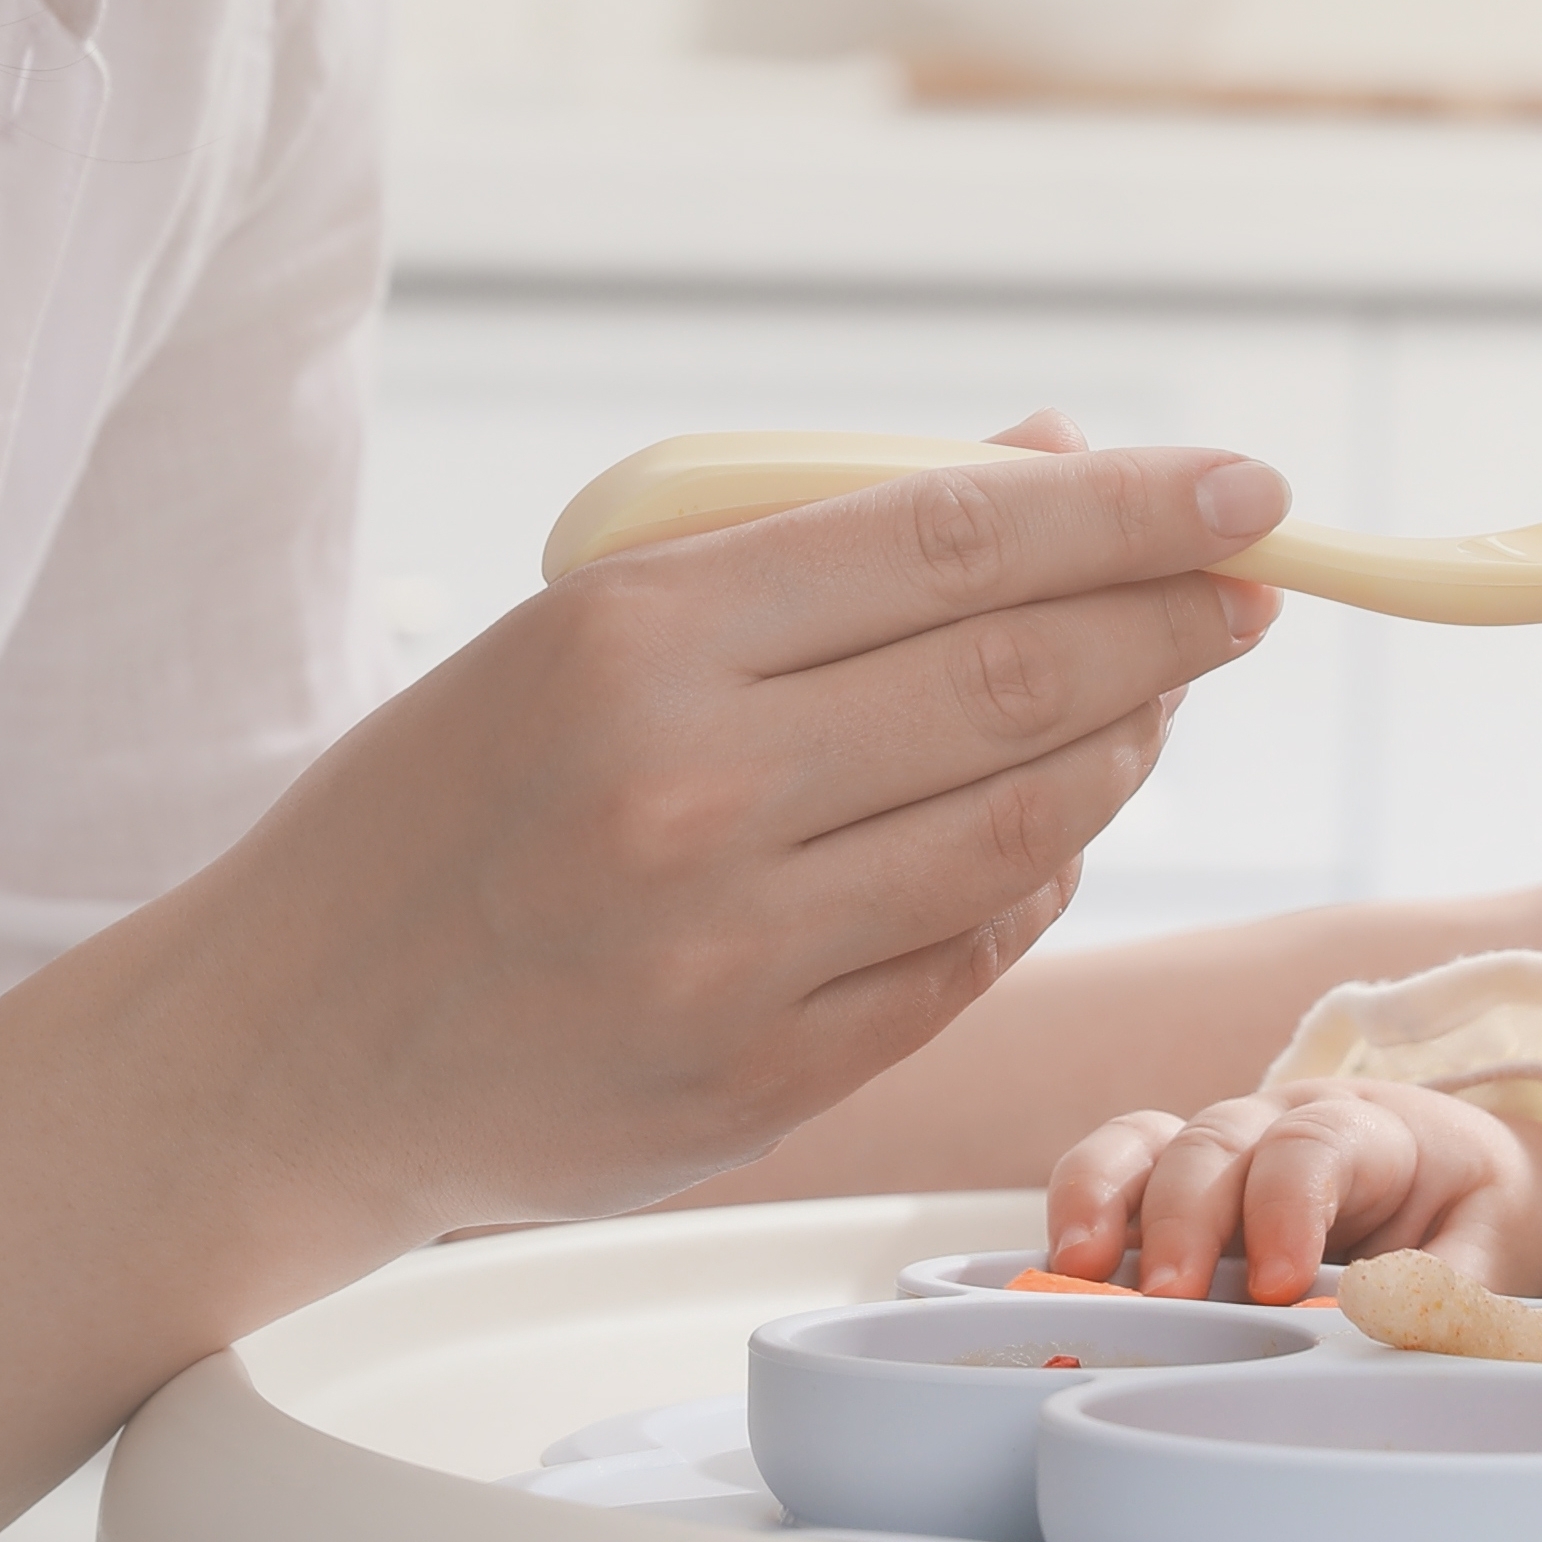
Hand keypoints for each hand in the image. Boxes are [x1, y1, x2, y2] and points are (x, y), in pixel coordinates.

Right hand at [138, 423, 1284, 1239]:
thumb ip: (819, 550)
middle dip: (1172, 624)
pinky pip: (971, 956)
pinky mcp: (763, 1081)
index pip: (952, 543)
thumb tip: (1058, 460)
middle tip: (1251, 587)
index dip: (1130, 511)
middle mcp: (692, 792)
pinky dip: (1039, 876)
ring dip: (1128, 751)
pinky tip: (1056, 823)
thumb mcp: (589, 625)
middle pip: (1022, 683)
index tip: (1248, 488)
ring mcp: (733, 953)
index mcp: (637, 637)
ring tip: (1161, 694)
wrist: (290, 1048)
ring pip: (1025, 827)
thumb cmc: (448, 805)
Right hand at [1045, 1077, 1541, 1305]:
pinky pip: (1111, 1173)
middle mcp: (1279, 1123)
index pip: (1315, 1144)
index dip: (1289, 1204)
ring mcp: (1218, 1150)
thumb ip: (1454, 1286)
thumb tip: (1393, 1325)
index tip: (1282, 1283)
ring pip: (1144, 1145)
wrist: (1460, 1171)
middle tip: (1167, 1298)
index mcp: (1369, 1128)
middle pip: (1214, 1142)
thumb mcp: (1499, 1242)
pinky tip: (1056, 1271)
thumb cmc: (1471, 1206)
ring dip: (1101, 1201)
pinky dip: (1077, 1210)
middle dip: (1183, 1219)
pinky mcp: (1174, 1186)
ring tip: (1073, 1271)